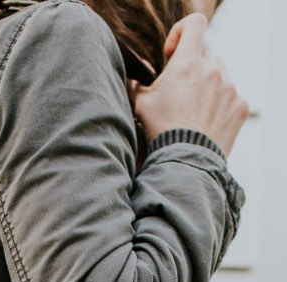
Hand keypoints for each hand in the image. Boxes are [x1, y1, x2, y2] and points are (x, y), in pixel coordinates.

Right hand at [128, 12, 248, 156]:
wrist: (186, 162)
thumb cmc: (161, 131)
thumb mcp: (141, 104)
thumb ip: (137, 82)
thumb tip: (138, 73)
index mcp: (188, 63)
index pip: (194, 24)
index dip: (181, 32)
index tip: (171, 53)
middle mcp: (213, 70)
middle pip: (205, 50)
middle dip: (192, 63)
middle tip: (180, 88)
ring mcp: (230, 87)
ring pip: (220, 71)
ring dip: (208, 81)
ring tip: (194, 107)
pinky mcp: (240, 105)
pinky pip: (231, 94)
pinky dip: (220, 102)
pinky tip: (206, 120)